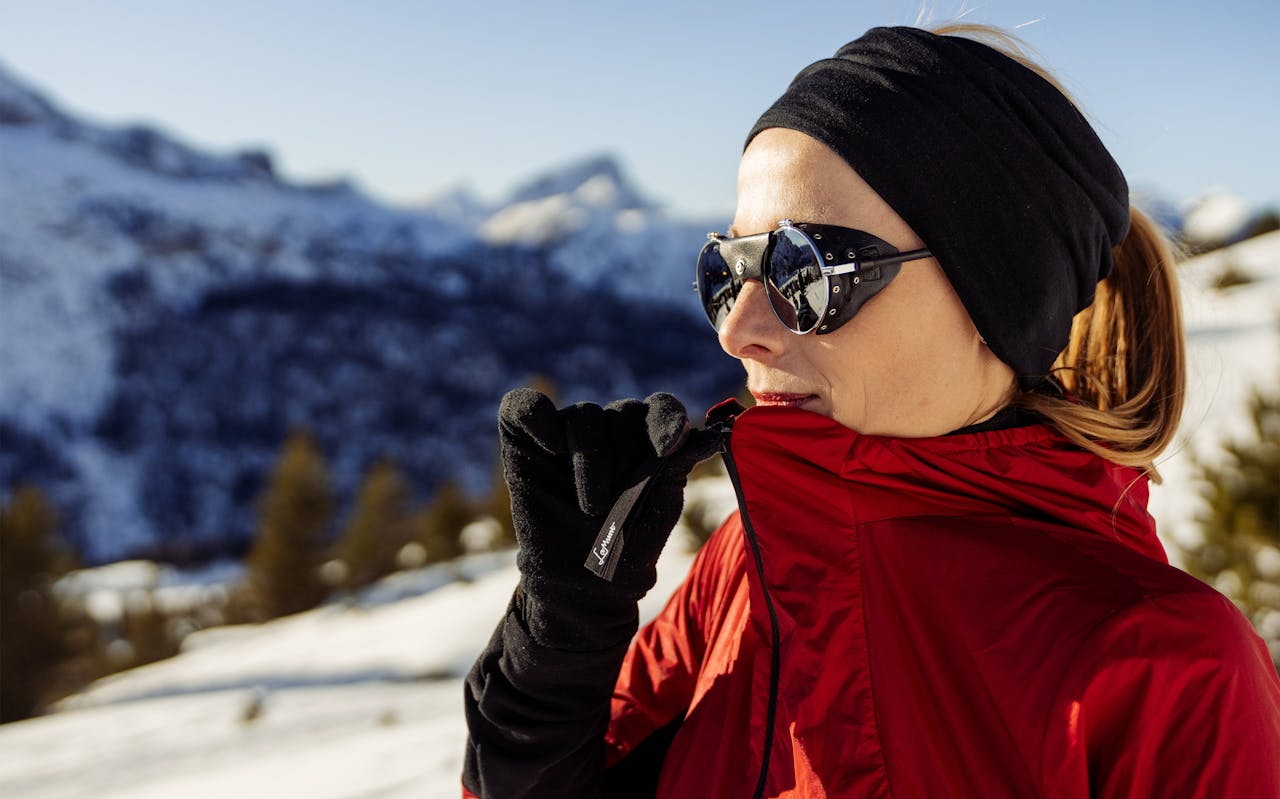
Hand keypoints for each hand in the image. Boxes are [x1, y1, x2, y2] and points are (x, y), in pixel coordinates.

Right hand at [498, 388, 722, 649]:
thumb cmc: (625, 548)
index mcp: (647, 438)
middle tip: (618, 506)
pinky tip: (551, 448)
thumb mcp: (657, 508)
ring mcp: (564, 430)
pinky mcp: (522, 439)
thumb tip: (699, 433)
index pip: (661, 407)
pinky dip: (537, 419)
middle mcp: (608, 427)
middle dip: (626, 460)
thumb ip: (673, 465)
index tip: (668, 449)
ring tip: (591, 508)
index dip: (666, 420)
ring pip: (584, 416)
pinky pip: (523, 407)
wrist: (580, 584)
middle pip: (624, 412)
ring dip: (591, 461)